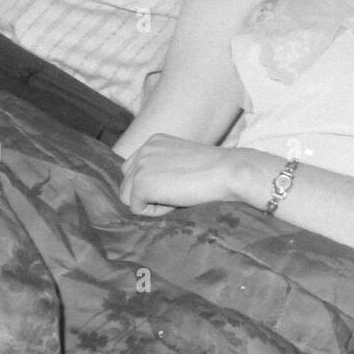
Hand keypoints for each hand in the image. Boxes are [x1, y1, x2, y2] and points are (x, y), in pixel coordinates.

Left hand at [119, 135, 267, 215]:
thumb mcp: (181, 161)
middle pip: (126, 184)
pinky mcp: (142, 184)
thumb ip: (162, 167)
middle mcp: (143, 149)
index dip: (153, 185)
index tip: (176, 184)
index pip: (134, 170)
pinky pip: (138, 209)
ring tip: (176, 196)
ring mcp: (140, 166)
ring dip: (150, 204)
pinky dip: (155, 212)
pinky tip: (176, 200)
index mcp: (153, 141)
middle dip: (147, 195)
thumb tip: (146, 190)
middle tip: (176, 192)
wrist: (227, 171)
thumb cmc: (213, 171)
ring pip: (128, 198)